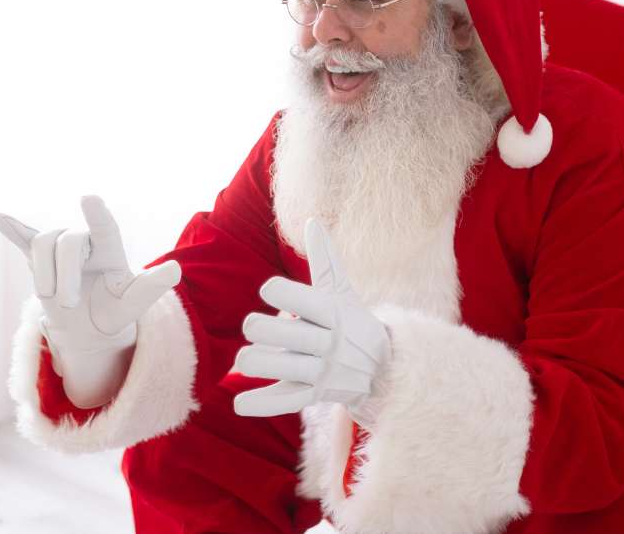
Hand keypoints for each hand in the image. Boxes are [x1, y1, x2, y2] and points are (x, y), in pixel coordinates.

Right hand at [0, 195, 181, 407]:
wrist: (90, 327)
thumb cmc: (115, 311)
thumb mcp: (135, 304)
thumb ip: (152, 286)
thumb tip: (175, 270)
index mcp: (110, 249)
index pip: (104, 228)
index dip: (97, 214)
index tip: (89, 198)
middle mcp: (84, 242)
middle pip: (68, 242)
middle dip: (65, 276)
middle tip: (69, 304)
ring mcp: (60, 248)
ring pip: (42, 244)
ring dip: (44, 273)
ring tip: (50, 297)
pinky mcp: (39, 258)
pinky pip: (23, 238)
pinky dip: (10, 228)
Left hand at [233, 219, 390, 421]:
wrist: (384, 368)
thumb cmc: (352, 320)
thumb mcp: (343, 290)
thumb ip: (325, 258)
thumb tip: (312, 220)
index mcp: (334, 312)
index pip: (305, 299)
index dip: (282, 292)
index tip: (268, 289)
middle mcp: (330, 342)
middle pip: (292, 336)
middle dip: (265, 330)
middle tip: (252, 327)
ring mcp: (324, 372)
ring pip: (287, 369)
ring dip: (260, 363)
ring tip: (244, 359)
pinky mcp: (315, 396)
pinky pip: (287, 401)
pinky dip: (262, 404)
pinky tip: (239, 403)